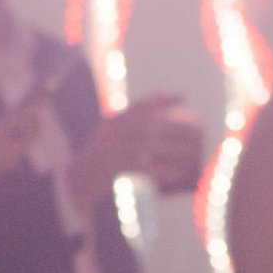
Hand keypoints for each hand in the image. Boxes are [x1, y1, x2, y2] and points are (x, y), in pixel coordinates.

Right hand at [70, 95, 205, 210]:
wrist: (77, 180)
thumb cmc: (99, 156)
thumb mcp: (111, 131)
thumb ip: (132, 115)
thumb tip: (159, 92)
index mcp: (112, 122)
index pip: (141, 106)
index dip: (162, 100)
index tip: (183, 96)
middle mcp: (113, 132)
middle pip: (150, 126)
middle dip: (174, 127)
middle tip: (195, 129)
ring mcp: (114, 149)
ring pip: (151, 146)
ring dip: (172, 148)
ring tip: (191, 150)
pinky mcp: (117, 168)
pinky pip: (146, 168)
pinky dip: (163, 170)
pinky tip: (178, 173)